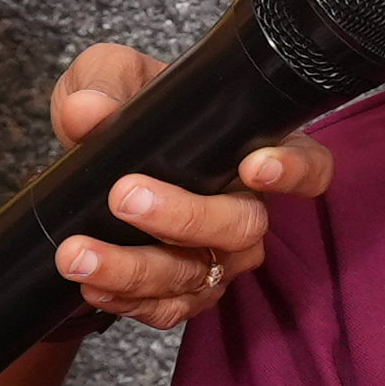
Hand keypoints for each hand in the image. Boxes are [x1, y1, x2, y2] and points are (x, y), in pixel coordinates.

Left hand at [41, 41, 322, 338]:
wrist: (90, 166)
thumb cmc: (123, 107)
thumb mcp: (109, 76)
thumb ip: (103, 84)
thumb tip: (89, 111)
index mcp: (251, 148)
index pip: (308, 164)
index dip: (294, 170)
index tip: (255, 165)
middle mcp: (246, 210)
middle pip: (243, 227)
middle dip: (183, 217)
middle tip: (124, 196)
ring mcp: (220, 258)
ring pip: (196, 274)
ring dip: (134, 268)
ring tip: (76, 254)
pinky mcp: (186, 293)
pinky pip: (168, 309)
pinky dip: (128, 300)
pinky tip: (91, 284)